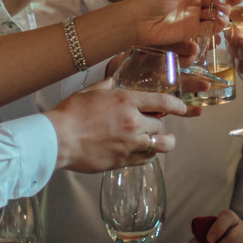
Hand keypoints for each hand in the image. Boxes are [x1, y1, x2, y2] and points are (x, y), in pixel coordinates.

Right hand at [45, 85, 185, 172]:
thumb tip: (113, 82)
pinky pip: (145, 160)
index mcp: (127, 101)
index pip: (163, 103)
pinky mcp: (122, 161)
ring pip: (160, 146)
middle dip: (160, 126)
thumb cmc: (70, 113)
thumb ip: (106, 86)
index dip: (177, 106)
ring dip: (162, 143)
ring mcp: (129, 144)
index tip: (183, 109)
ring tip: (160, 142)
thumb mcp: (90, 92)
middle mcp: (133, 123)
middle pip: (161, 127)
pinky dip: (147, 156)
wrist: (59, 139)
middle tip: (154, 125)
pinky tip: (142, 152)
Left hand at [117, 0, 227, 51]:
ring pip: (215, 16)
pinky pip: (208, 29)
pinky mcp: (191, 32)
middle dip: (228, 2)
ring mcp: (193, 18)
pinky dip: (216, 25)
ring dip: (222, 13)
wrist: (137, 21)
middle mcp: (194, 4)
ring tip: (222, 10)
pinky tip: (219, 20)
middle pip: (217, 4)